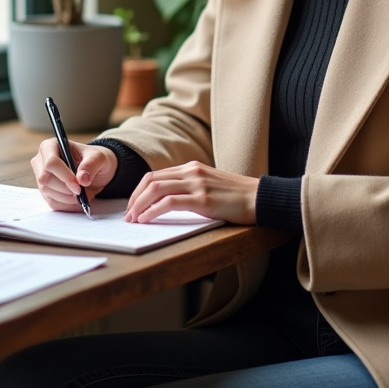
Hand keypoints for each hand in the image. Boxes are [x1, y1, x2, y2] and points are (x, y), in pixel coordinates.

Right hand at [31, 139, 117, 212]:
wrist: (95, 170)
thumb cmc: (94, 159)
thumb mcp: (99, 158)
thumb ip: (91, 165)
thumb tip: (82, 178)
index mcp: (51, 146)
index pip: (51, 163)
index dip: (64, 176)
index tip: (79, 186)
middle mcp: (41, 160)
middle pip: (45, 178)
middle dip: (65, 188)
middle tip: (81, 191)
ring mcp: (41, 176)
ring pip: (46, 191)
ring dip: (66, 197)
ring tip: (81, 194)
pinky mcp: (45, 190)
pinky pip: (51, 201)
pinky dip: (66, 204)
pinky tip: (76, 199)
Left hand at [125, 161, 257, 224]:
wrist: (261, 198)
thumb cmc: (238, 198)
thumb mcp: (210, 187)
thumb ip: (191, 189)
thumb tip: (168, 204)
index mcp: (192, 167)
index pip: (156, 175)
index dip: (139, 191)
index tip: (133, 206)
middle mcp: (191, 171)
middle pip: (150, 180)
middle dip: (134, 198)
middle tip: (128, 215)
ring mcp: (197, 184)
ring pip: (155, 189)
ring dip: (139, 205)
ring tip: (133, 219)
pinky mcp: (202, 199)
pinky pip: (168, 203)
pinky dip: (152, 211)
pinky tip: (146, 220)